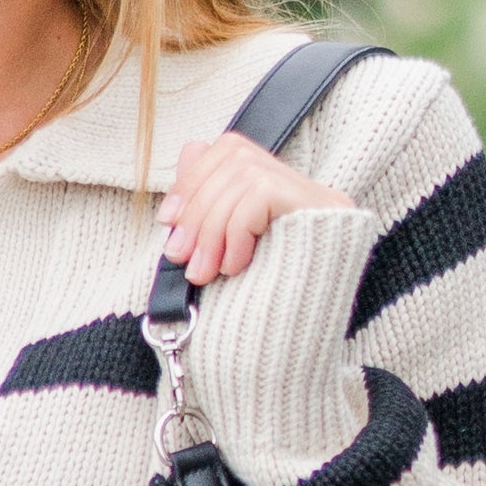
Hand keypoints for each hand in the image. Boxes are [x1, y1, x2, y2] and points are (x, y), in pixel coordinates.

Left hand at [159, 131, 353, 287]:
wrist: (302, 335)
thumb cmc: (260, 303)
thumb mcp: (223, 252)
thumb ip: (207, 207)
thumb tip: (184, 167)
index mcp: (276, 185)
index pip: (229, 150)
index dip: (191, 178)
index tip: (167, 219)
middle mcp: (298, 181)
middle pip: (234, 158)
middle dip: (196, 209)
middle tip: (178, 255)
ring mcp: (312, 192)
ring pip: (243, 177)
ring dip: (211, 229)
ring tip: (202, 272)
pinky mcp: (318, 204)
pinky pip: (259, 197)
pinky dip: (236, 232)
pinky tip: (234, 267)